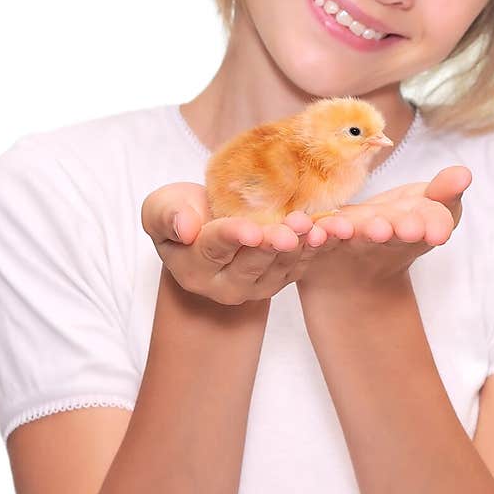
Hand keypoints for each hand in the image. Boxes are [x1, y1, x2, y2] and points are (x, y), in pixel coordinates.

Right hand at [141, 182, 328, 305]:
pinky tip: (331, 232)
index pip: (214, 250)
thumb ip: (168, 216)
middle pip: (252, 264)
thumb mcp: (162, 207)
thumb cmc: (183, 211)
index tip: (251, 230)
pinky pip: (302, 264)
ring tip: (314, 227)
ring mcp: (257, 286)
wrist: (208, 225)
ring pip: (281, 267)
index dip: (233, 237)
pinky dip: (317, 248)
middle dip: (272, 245)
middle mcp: (226, 285)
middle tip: (290, 230)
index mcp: (194, 267)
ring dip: (300, 246)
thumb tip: (185, 229)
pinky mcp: (282, 278)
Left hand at [296, 165, 471, 295]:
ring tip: (351, 226)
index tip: (437, 231)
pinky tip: (314, 227)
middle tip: (400, 229)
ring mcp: (355, 243)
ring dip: (356, 231)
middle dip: (397, 230)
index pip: (430, 224)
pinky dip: (319, 231)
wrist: (355, 263)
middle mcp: (388, 238)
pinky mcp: (326, 243)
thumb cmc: (401, 221)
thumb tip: (464, 174)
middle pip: (395, 233)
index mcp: (418, 226)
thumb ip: (444, 191)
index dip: (433, 227)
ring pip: (357, 236)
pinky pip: (322, 236)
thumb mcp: (428, 205)